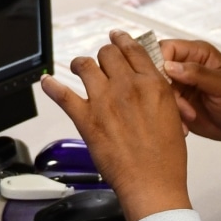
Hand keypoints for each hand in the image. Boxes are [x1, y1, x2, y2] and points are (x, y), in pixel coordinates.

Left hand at [39, 31, 191, 220]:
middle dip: (104, 55)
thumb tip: (145, 82)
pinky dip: (52, 86)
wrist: (152, 183)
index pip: (133, 50)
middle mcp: (127, 87)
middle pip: (107, 53)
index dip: (122, 40)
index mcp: (152, 85)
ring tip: (77, 67)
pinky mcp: (86, 119)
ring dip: (79, 64)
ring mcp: (104, 101)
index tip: (116, 37)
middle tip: (101, 62)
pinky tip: (47, 82)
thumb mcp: (173, 115)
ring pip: (84, 65)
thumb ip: (156, 93)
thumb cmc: (166, 158)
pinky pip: (63, 95)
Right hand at [159, 39, 220, 154]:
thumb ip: (199, 73)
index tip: (166, 82)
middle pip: (157, 69)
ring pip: (158, 90)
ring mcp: (178, 84)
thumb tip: (169, 66)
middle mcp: (184, 65)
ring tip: (190, 116)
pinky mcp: (175, 102)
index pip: (167, 48)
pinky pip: (162, 105)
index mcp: (197, 53)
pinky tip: (185, 127)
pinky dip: (171, 117)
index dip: (160, 62)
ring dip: (171, 106)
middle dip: (165, 89)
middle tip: (181, 106)